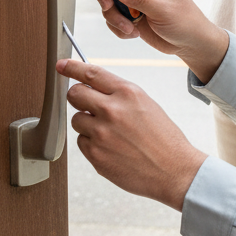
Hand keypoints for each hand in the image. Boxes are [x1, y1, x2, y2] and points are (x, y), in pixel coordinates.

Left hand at [58, 59, 207, 210]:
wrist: (173, 170)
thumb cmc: (164, 139)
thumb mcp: (147, 105)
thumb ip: (120, 96)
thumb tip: (95, 91)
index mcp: (128, 93)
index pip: (92, 73)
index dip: (73, 67)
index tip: (62, 65)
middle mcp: (112, 110)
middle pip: (75, 95)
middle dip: (78, 98)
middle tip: (87, 105)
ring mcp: (101, 133)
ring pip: (76, 120)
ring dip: (87, 124)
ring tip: (110, 133)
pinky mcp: (95, 154)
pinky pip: (81, 142)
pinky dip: (92, 144)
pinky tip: (112, 148)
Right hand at [87, 0, 229, 83]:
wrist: (191, 44)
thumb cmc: (186, 22)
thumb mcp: (163, 10)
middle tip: (110, 8)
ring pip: (108, 2)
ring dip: (115, 18)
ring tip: (132, 30)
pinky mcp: (130, 15)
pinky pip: (112, 17)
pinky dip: (118, 28)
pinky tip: (135, 33)